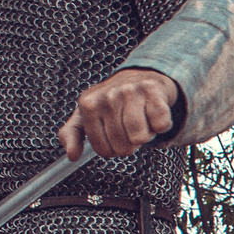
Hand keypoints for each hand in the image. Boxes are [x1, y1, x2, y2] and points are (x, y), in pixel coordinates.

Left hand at [59, 68, 180, 159]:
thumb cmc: (112, 102)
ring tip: (141, 119)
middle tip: (128, 125)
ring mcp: (131, 91)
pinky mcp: (153, 90)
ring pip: (140, 137)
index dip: (113, 149)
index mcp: (89, 104)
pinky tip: (152, 113)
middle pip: (123, 147)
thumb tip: (72, 155)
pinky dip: (161, 125)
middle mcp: (108, 96)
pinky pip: (161, 125)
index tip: (113, 135)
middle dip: (129, 142)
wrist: (139, 77)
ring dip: (145, 134)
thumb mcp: (85, 116)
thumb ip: (72, 134)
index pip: (103, 150)